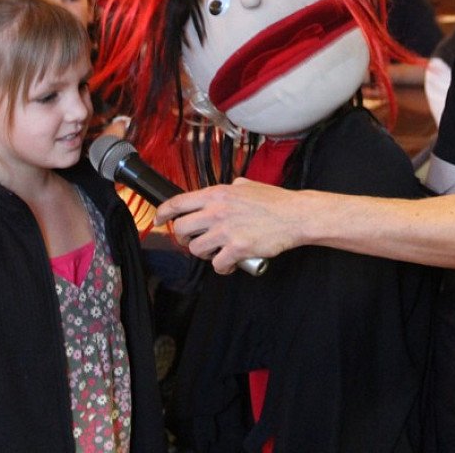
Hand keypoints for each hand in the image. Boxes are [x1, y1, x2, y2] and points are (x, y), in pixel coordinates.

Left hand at [155, 178, 300, 273]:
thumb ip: (231, 188)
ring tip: (216, 253)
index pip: (178, 202)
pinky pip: (217, 265)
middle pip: (181, 228)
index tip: (159, 220)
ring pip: (196, 249)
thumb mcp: (247, 185)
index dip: (163, 212)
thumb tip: (226, 190)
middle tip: (192, 241)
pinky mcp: (237, 248)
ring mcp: (226, 230)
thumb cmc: (275, 201)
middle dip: (183, 238)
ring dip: (204, 254)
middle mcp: (217, 211)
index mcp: (217, 194)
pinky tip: (230, 264)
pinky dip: (222, 268)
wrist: (295, 215)